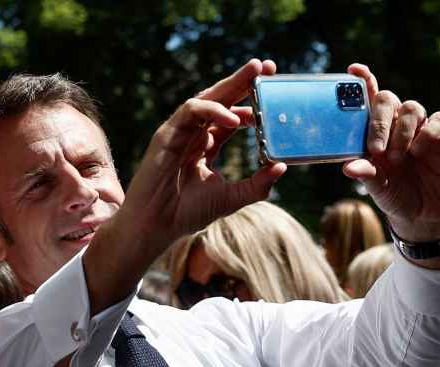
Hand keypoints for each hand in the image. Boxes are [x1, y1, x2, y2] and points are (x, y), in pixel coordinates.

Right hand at [121, 58, 286, 251]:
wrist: (157, 227)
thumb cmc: (187, 214)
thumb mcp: (231, 198)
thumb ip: (257, 185)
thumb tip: (282, 167)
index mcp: (207, 146)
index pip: (231, 116)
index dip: (252, 103)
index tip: (275, 96)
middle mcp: (194, 135)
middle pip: (221, 100)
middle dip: (243, 80)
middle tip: (266, 65)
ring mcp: (179, 133)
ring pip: (206, 98)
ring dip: (231, 84)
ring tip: (255, 75)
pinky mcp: (167, 135)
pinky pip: (190, 111)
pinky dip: (213, 110)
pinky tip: (235, 118)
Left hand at [342, 63, 439, 243]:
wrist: (420, 213)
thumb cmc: (393, 193)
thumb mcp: (376, 186)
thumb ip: (365, 173)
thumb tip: (349, 167)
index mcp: (374, 131)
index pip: (368, 98)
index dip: (363, 81)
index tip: (354, 70)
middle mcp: (395, 124)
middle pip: (388, 99)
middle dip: (380, 120)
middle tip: (376, 148)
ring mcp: (418, 128)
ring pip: (411, 108)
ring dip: (401, 132)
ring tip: (397, 158)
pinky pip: (437, 119)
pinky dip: (427, 133)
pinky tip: (420, 151)